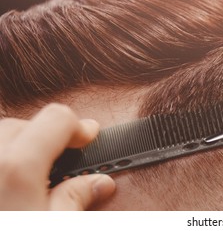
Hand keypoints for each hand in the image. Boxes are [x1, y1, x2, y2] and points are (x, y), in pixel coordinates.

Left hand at [0, 104, 114, 209]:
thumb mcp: (57, 225)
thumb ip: (76, 198)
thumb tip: (97, 183)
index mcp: (19, 168)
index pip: (57, 119)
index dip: (80, 126)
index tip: (90, 137)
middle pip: (21, 125)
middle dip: (46, 135)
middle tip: (66, 158)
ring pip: (0, 139)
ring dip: (19, 148)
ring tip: (36, 174)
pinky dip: (3, 162)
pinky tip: (10, 185)